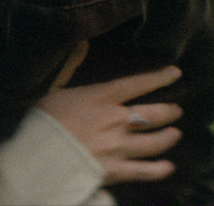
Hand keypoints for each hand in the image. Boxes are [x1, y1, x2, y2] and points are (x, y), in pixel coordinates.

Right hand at [37, 65, 183, 184]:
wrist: (36, 158)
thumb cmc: (41, 120)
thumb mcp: (52, 87)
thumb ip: (70, 65)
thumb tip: (81, 42)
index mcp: (101, 98)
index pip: (137, 84)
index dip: (159, 77)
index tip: (176, 73)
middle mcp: (115, 121)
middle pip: (152, 114)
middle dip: (168, 111)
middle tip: (177, 110)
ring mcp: (117, 147)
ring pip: (154, 142)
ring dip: (168, 137)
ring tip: (176, 133)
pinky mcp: (115, 171)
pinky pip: (144, 171)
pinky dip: (159, 169)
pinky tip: (168, 167)